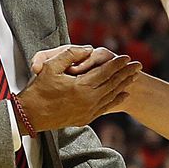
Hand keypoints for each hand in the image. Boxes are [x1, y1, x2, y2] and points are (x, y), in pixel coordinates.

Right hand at [20, 44, 140, 129]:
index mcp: (82, 87)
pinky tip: (123, 94)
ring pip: (111, 96)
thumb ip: (70, 55)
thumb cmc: (38, 90)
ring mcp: (88, 111)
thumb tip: (87, 49)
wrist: (30, 116)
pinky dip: (116, 100)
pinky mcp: (85, 118)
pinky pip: (105, 107)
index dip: (118, 64)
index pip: (106, 72)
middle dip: (126, 74)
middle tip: (138, 66)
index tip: (127, 57)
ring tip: (133, 77)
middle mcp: (89, 100)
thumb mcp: (51, 67)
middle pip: (113, 84)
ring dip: (123, 86)